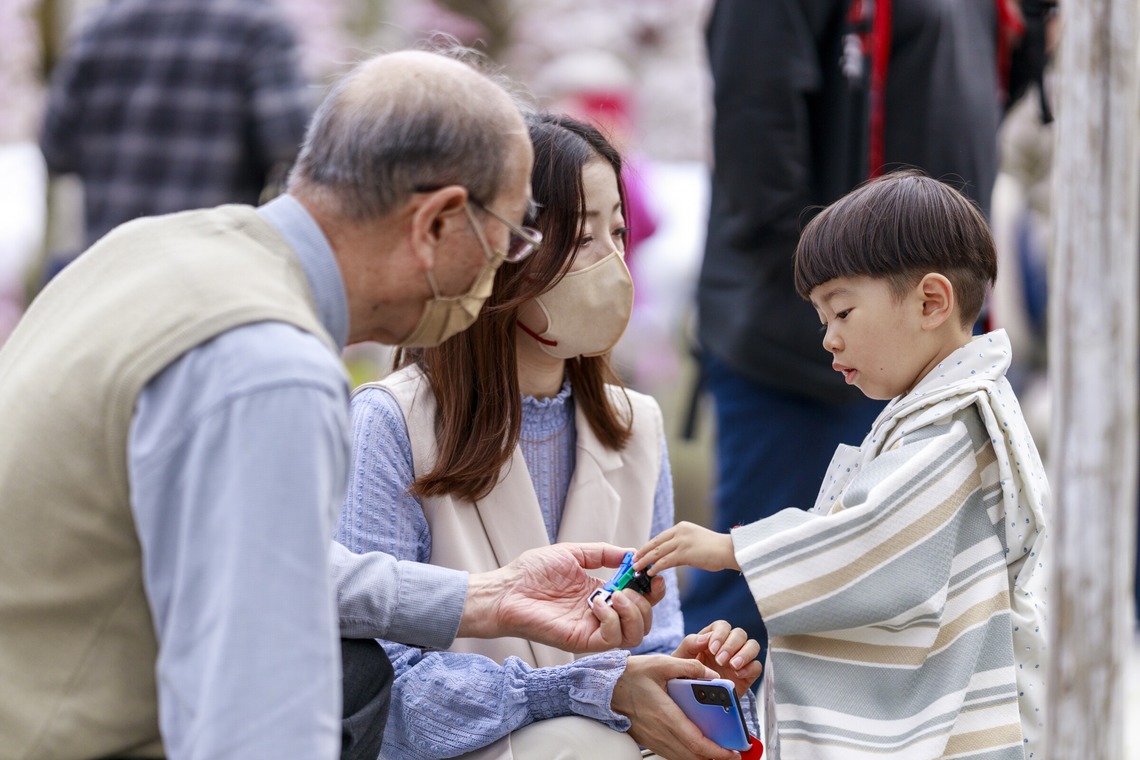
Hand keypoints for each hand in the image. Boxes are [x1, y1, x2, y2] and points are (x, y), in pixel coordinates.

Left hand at [458, 542, 664, 651]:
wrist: (506, 590)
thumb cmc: (531, 572)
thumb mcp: (573, 554)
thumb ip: (602, 553)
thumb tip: (631, 553)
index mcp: (603, 595)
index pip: (641, 600)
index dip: (654, 590)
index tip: (654, 575)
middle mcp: (602, 615)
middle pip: (645, 621)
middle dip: (647, 602)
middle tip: (630, 586)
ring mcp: (593, 630)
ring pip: (635, 635)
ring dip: (634, 612)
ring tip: (616, 595)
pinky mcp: (581, 641)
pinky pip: (611, 638)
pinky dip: (612, 619)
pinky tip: (595, 602)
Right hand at [612, 655, 742, 759]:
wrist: (603, 687)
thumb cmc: (628, 675)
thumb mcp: (661, 663)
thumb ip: (689, 667)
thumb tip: (711, 674)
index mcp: (665, 714)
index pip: (696, 741)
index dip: (717, 751)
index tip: (732, 752)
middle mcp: (660, 731)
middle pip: (692, 756)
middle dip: (715, 758)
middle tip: (732, 753)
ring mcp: (653, 738)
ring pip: (682, 758)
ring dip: (701, 758)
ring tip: (718, 751)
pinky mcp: (648, 739)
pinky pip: (672, 753)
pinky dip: (687, 754)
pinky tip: (695, 746)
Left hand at [633, 521, 738, 574]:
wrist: (730, 550)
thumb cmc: (716, 549)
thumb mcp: (695, 541)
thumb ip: (682, 545)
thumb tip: (670, 556)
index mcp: (682, 527)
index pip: (660, 537)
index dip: (648, 546)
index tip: (640, 553)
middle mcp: (680, 531)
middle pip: (655, 542)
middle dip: (643, 552)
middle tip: (633, 560)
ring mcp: (682, 541)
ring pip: (657, 552)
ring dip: (645, 561)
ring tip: (637, 568)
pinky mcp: (685, 553)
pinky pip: (665, 561)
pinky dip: (656, 567)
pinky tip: (650, 572)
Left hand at [673, 620, 761, 696]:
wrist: (691, 699)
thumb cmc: (684, 673)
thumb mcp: (681, 658)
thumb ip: (689, 644)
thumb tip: (705, 638)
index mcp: (713, 638)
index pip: (722, 626)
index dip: (719, 635)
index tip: (712, 649)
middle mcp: (729, 646)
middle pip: (739, 634)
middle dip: (731, 645)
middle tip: (720, 660)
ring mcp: (739, 660)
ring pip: (752, 645)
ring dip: (744, 654)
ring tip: (732, 666)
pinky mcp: (747, 675)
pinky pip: (757, 666)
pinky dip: (750, 668)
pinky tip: (737, 674)